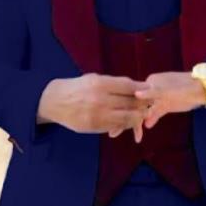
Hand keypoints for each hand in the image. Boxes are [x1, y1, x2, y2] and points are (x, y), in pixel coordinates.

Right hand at [37, 74, 151, 135]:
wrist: (55, 102)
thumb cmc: (77, 87)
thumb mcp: (93, 79)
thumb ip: (113, 84)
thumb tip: (135, 87)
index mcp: (100, 83)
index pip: (128, 86)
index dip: (141, 88)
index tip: (150, 89)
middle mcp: (100, 99)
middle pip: (129, 102)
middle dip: (143, 103)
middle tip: (151, 103)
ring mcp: (97, 115)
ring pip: (126, 117)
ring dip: (137, 116)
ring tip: (142, 114)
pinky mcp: (94, 127)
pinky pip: (116, 126)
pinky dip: (125, 124)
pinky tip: (128, 121)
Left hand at [108, 65, 205, 140]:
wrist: (203, 85)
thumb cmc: (185, 94)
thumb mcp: (168, 105)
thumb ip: (157, 112)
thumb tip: (147, 124)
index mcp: (149, 84)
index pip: (131, 98)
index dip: (121, 111)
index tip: (110, 122)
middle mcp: (150, 85)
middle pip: (131, 102)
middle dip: (120, 118)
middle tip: (110, 132)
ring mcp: (158, 90)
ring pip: (139, 106)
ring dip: (128, 121)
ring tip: (117, 133)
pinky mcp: (168, 95)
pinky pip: (156, 103)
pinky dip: (149, 111)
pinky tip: (144, 123)